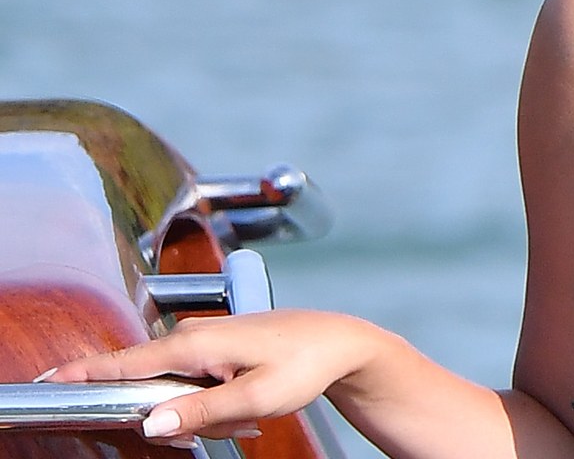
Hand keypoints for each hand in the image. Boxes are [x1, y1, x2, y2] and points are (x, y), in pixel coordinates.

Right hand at [44, 309, 380, 448]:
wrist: (340, 343)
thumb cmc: (306, 361)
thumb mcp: (255, 396)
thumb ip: (201, 411)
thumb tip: (152, 422)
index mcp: (195, 342)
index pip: (126, 361)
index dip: (86, 373)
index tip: (50, 382)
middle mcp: (194, 335)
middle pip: (147, 381)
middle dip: (167, 410)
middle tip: (221, 416)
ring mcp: (205, 340)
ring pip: (174, 388)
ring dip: (198, 409)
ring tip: (245, 406)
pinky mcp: (216, 350)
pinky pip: (194, 384)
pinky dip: (212, 401)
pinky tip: (245, 401)